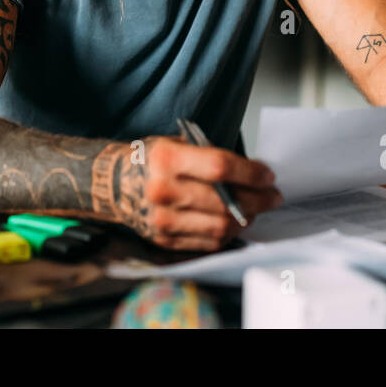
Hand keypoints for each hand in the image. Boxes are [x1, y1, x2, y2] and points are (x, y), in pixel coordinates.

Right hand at [118, 136, 283, 251]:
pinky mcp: (164, 240)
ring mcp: (162, 219)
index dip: (250, 173)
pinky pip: (207, 242)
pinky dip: (227, 233)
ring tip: (255, 209)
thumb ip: (210, 158)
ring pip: (220, 226)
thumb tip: (252, 174)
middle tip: (272, 196)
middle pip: (224, 201)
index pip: (220, 167)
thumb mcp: (176, 144)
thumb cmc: (151, 160)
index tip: (268, 176)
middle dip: (257, 199)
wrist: (113, 184)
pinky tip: (234, 222)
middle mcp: (162, 190)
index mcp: (166, 159)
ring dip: (246, 219)